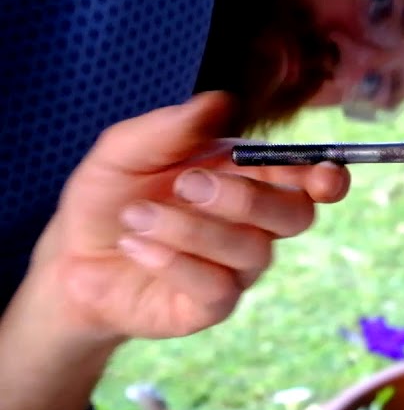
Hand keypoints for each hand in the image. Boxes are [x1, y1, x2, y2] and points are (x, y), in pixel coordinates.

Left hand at [26, 91, 349, 345]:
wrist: (71, 258)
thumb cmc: (110, 199)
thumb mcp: (126, 151)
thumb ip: (171, 128)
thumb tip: (220, 102)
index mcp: (247, 181)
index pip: (307, 182)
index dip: (327, 179)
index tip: (324, 176)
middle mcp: (254, 227)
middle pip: (294, 216)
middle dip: (246, 197)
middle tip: (187, 185)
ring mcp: (237, 270)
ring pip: (252, 251)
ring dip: (190, 228)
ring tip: (135, 216)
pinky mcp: (212, 307)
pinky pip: (219, 287)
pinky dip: (174, 261)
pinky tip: (137, 247)